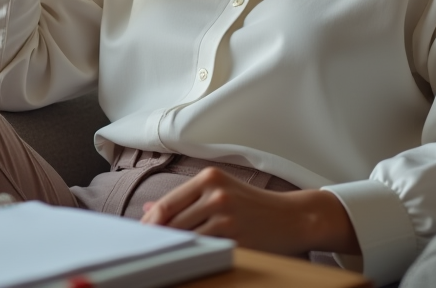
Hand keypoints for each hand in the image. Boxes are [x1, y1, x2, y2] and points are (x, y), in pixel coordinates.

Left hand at [139, 167, 359, 256]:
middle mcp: (216, 196)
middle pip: (173, 223)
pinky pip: (206, 251)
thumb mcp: (219, 190)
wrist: (293, 218)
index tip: (143, 235)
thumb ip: (183, 199)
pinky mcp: (236, 240)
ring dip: (176, 248)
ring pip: (187, 239)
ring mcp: (227, 219)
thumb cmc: (253, 204)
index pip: (167, 204)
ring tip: (168, 254)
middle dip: (160, 237)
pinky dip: (196, 255)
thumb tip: (148, 209)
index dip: (151, 223)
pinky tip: (192, 258)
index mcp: (209, 178)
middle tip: (148, 249)